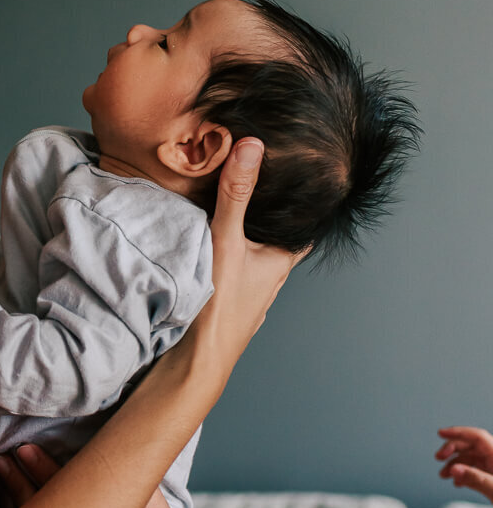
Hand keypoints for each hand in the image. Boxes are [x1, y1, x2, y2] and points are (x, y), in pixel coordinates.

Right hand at [198, 140, 306, 371]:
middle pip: (276, 239)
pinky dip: (230, 258)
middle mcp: (271, 278)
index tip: (309, 181)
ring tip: (235, 211)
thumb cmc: (219, 305)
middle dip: (270, 217)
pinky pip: (235, 275)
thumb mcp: (226, 240)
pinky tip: (213, 250)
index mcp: (280, 260)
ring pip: (255, 259)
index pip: (304, 225)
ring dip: (249, 239)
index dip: (307, 204)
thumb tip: (252, 147)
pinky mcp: (229, 305)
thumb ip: (235, 194)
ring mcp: (252, 296)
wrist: (197, 360)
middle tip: (263, 186)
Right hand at [436, 425, 492, 502]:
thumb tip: (453, 469)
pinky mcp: (492, 479)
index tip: (440, 433)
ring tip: (443, 476)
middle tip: (438, 458)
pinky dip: (463, 474)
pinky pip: (474, 470)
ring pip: (470, 459)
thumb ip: (476, 479)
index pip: (477, 437)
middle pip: (471, 446)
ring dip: (454, 464)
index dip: (458, 432)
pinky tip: (456, 483)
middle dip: (452, 450)